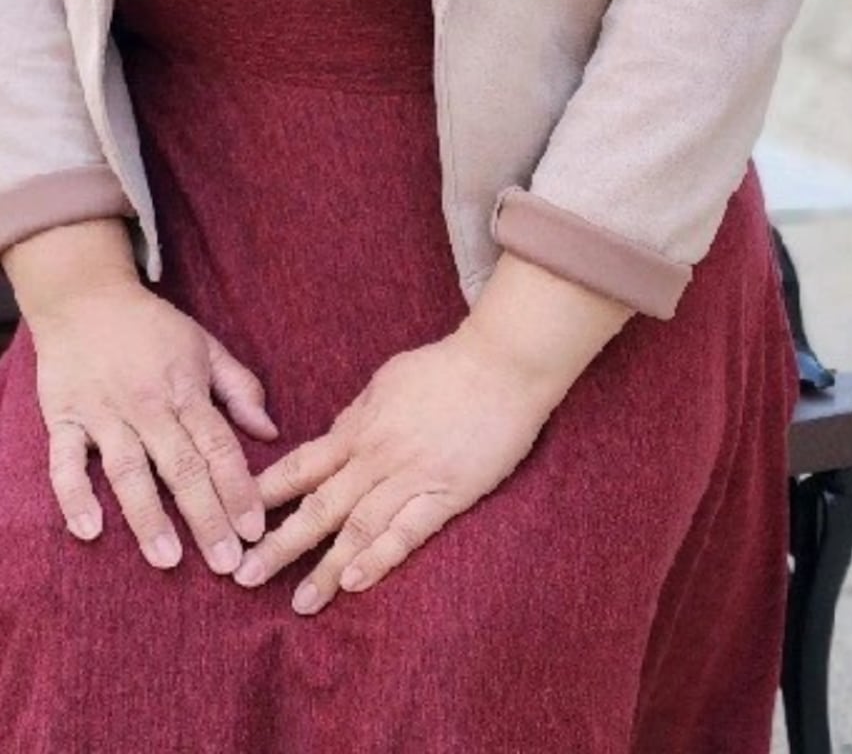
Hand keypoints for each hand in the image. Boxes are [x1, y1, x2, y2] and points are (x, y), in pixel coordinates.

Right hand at [23, 273, 275, 574]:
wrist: (85, 299)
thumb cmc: (153, 327)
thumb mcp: (207, 347)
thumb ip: (240, 390)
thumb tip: (270, 431)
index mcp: (188, 393)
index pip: (220, 449)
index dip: (239, 489)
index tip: (255, 529)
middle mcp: (149, 408)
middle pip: (182, 469)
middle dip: (206, 517)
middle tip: (225, 563)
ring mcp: (104, 416)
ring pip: (129, 473)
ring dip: (148, 518)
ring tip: (168, 559)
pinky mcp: (64, 421)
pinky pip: (66, 464)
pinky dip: (75, 497)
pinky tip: (90, 530)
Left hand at [233, 323, 560, 613]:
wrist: (506, 362)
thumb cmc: (449, 365)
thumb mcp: (388, 380)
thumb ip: (359, 416)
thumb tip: (335, 438)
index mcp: (358, 429)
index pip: (298, 468)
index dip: (264, 498)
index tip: (231, 526)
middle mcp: (376, 457)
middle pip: (318, 506)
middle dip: (278, 545)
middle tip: (243, 578)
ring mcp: (412, 476)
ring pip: (358, 527)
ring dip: (326, 567)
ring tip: (300, 602)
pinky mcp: (449, 492)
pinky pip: (409, 530)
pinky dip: (381, 556)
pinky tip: (356, 582)